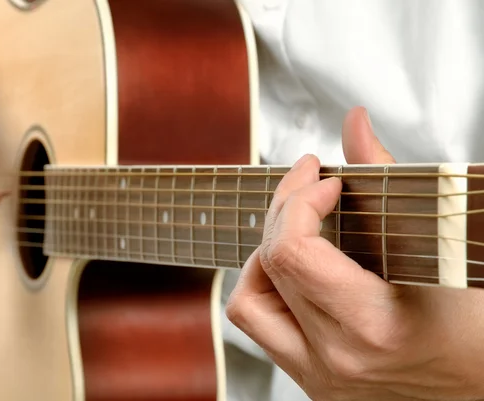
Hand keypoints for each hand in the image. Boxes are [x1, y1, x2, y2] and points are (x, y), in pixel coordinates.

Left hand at [226, 106, 483, 399]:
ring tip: (296, 232)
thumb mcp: (440, 248)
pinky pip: (261, 327)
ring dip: (263, 255)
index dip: (299, 201)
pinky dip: (267, 287)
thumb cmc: (476, 327)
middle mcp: (335, 358)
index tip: (323, 181)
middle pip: (268, 266)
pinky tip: (296, 269)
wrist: (482, 385)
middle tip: (308, 187)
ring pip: (247, 304)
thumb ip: (389, 180)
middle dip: (282, 210)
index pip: (294, 252)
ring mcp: (318, 375)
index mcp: (372, 326)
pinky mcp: (312, 380)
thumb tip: (354, 124)